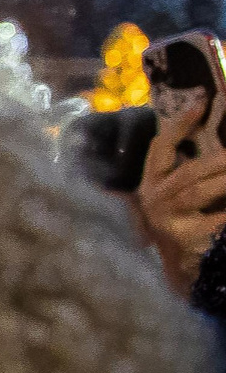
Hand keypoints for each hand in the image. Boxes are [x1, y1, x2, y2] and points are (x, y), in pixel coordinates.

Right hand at [134, 90, 225, 295]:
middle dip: (222, 159)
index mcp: (153, 182)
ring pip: (200, 189)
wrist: (188, 270)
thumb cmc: (191, 223)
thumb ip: (197, 170)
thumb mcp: (188, 193)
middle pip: (190, 171)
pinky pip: (215, 219)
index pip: (160, 148)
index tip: (202, 102)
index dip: (179, 124)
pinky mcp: (182, 237)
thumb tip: (219, 144)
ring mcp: (165, 219)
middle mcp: (153, 198)